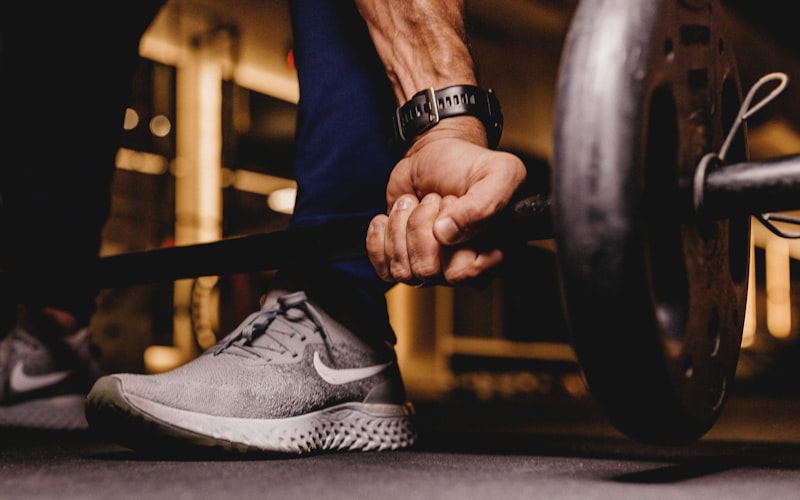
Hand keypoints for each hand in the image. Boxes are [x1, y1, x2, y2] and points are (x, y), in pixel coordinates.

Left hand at [366, 118, 526, 285]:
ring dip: (401, 226)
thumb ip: (483, 205)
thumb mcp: (497, 173)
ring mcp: (431, 265)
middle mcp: (461, 266)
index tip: (453, 202)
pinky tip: (390, 217)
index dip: (452, 237)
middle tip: (433, 199)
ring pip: (404, 270)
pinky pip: (383, 269)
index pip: (464, 271)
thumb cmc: (469, 165)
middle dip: (421, 226)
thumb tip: (445, 233)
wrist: (436, 154)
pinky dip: (379, 238)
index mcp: (491, 254)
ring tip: (414, 202)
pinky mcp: (403, 259)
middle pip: (428, 270)